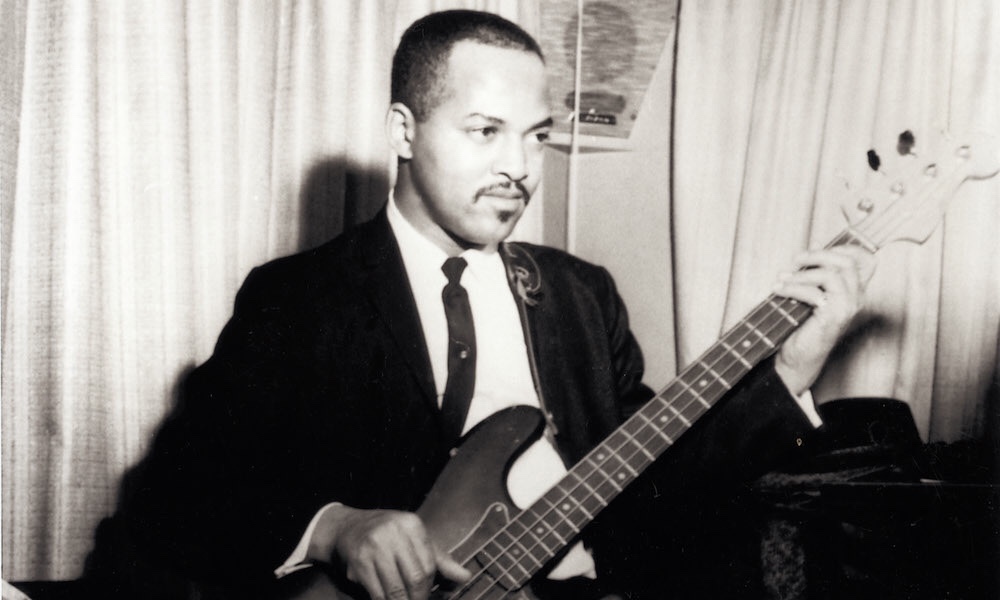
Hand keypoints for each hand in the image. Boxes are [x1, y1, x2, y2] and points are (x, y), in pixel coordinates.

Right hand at [308, 505, 470, 599]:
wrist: (348, 527)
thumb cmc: (388, 535)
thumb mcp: (415, 539)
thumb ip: (440, 559)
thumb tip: (465, 577)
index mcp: (411, 524)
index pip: (429, 565)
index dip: (431, 587)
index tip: (429, 597)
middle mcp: (393, 532)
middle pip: (415, 578)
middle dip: (418, 599)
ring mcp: (374, 547)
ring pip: (396, 590)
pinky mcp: (358, 562)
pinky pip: (377, 593)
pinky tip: (387, 599)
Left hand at [772, 246, 874, 394]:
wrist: (797, 356)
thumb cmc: (802, 323)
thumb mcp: (811, 292)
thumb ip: (816, 272)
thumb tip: (811, 247)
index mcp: (854, 289)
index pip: (866, 260)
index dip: (844, 248)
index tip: (816, 249)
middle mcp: (857, 297)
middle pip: (847, 261)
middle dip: (817, 255)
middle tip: (795, 261)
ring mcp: (848, 308)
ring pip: (833, 274)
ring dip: (802, 273)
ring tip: (782, 278)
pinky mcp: (834, 318)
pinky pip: (815, 293)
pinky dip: (793, 288)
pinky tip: (779, 290)